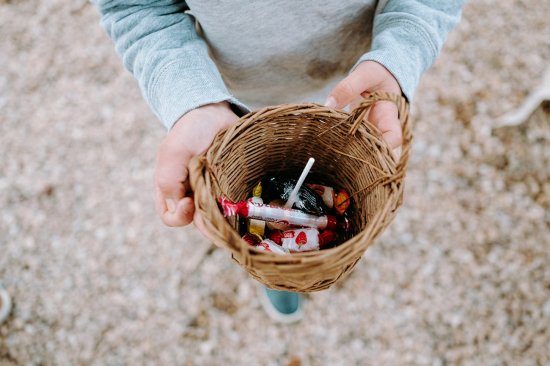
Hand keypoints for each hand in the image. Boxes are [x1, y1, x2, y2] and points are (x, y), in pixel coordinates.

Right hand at [154, 102, 238, 227]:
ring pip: (221, 217)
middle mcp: (193, 196)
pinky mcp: (233, 189)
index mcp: (173, 190)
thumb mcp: (173, 153)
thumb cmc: (189, 132)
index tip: (190, 202)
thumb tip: (183, 209)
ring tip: (237, 210)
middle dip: (211, 223)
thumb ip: (169, 181)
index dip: (180, 216)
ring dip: (229, 218)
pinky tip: (249, 204)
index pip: (173, 218)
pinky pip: (238, 206)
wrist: (213, 114)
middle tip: (220, 211)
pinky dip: (243, 207)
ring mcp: (214, 193)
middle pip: (201, 223)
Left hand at [325, 61, 402, 155]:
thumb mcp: (364, 74)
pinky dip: (343, 147)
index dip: (383, 148)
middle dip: (364, 157)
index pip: (393, 137)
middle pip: (379, 151)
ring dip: (352, 154)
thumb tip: (328, 104)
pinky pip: (354, 144)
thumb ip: (347, 88)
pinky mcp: (361, 132)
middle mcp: (382, 128)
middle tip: (343, 157)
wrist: (379, 75)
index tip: (364, 150)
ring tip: (334, 155)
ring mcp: (372, 132)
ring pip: (366, 151)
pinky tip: (329, 147)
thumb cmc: (377, 73)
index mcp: (389, 115)